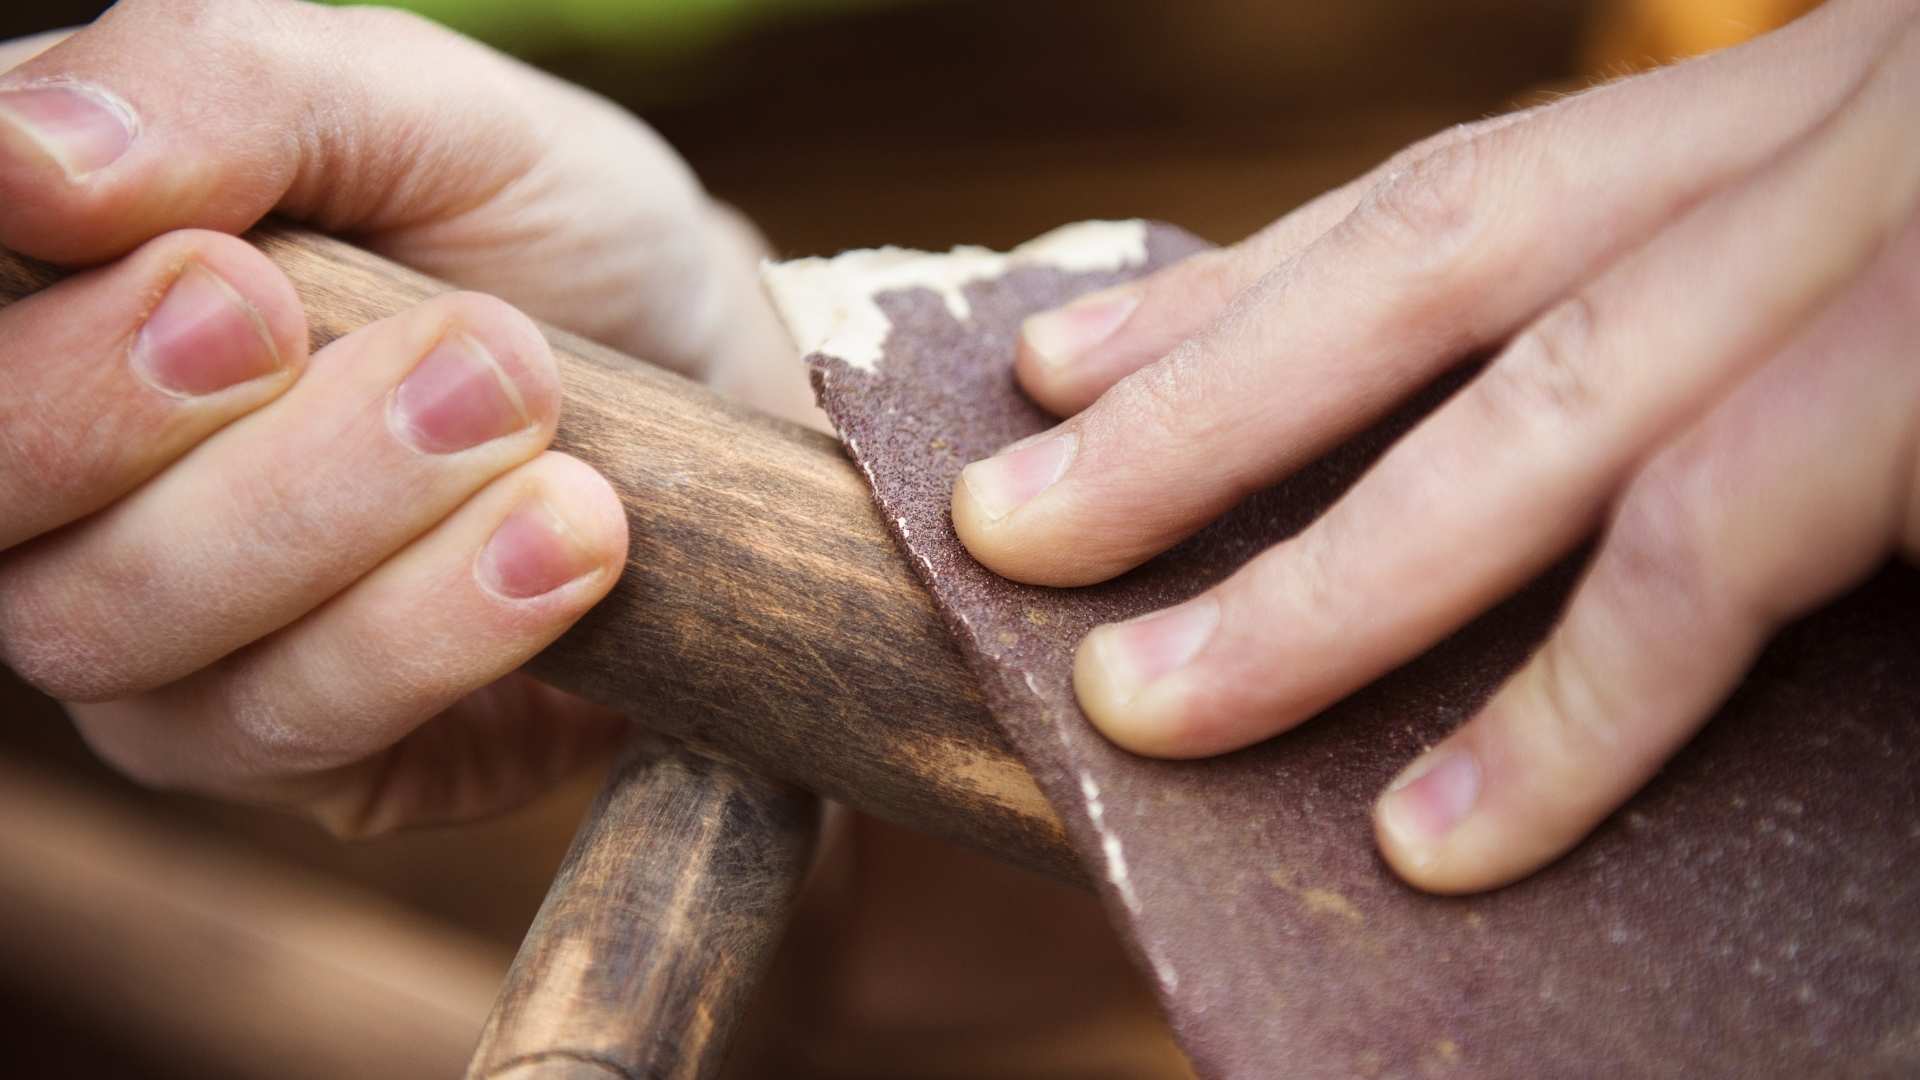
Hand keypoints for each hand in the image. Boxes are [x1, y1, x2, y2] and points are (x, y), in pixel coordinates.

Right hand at [0, 0, 801, 833]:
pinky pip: (296, 729)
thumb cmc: (529, 225)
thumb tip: (19, 154)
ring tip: (533, 410)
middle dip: (185, 427)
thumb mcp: (418, 109)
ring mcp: (161, 640)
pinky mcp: (296, 756)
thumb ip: (222, 90)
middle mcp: (63, 487)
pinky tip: (572, 542)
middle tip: (447, 348)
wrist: (703, 373)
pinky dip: (435, 628)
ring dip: (347, 517)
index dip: (61, 348)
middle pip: (5, 509)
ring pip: (126, 633)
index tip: (237, 278)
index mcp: (53, 300)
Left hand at [952, 0, 1919, 892]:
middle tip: (1001, 526)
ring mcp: (1874, 244)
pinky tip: (1431, 836)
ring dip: (1313, 588)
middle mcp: (1802, 136)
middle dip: (1194, 416)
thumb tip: (1511, 470)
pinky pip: (1707, 563)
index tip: (1056, 367)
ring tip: (1135, 706)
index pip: (1446, 201)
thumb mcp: (1872, 257)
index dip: (1235, 292)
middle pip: (1426, 272)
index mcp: (1766, 111)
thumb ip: (1707, 322)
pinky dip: (1563, 716)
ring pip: (1522, 420)